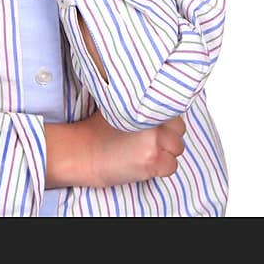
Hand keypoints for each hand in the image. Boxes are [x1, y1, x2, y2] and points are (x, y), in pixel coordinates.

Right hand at [45, 111, 186, 188]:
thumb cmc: (98, 129)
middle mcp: (152, 123)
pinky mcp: (152, 163)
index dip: (166, 117)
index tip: (158, 123)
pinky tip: (148, 163)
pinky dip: (163, 167)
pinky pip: (172, 166)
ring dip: (167, 151)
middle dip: (169, 133)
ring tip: (149, 150)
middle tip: (152, 138)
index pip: (172, 109)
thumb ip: (138, 101)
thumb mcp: (117, 105)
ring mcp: (153, 144)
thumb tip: (155, 96)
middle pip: (179, 128)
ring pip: (177, 148)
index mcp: (143, 105)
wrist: (84, 153)